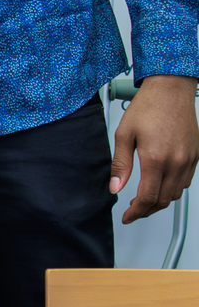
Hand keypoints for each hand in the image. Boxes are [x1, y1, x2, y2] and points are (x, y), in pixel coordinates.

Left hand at [110, 75, 198, 223]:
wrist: (171, 89)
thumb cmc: (148, 106)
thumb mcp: (124, 134)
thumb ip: (120, 164)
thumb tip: (115, 188)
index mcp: (155, 158)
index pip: (147, 198)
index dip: (136, 212)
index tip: (127, 217)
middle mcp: (176, 162)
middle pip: (163, 200)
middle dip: (146, 211)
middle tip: (133, 211)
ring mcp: (188, 160)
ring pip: (176, 194)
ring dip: (160, 201)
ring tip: (144, 200)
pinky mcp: (196, 156)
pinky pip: (185, 182)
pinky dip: (172, 189)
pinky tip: (160, 185)